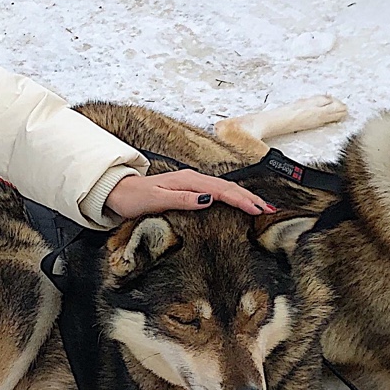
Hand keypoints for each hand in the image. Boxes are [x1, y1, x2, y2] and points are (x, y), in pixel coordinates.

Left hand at [106, 168, 272, 219]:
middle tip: (270, 210)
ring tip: (262, 207)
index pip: (222, 191)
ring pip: (224, 189)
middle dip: (250, 198)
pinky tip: (240, 203)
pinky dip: (232, 197)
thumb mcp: (156, 200)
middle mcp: (193, 179)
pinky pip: (217, 192)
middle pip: (228, 188)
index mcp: (188, 181)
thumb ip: (182, 199)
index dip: (242, 200)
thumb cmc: (135, 198)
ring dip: (244, 198)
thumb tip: (208, 199)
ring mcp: (192, 183)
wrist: (120, 191)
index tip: (259, 210)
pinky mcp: (190, 189)